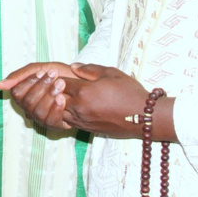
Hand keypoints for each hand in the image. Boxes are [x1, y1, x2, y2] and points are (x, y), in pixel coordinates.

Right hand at [0, 62, 79, 129]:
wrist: (82, 82)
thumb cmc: (60, 75)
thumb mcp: (40, 69)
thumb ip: (20, 76)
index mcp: (24, 95)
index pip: (16, 93)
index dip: (29, 82)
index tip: (43, 72)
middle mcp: (30, 109)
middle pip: (27, 102)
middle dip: (41, 87)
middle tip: (54, 75)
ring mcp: (42, 118)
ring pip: (37, 112)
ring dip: (50, 96)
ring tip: (61, 84)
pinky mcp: (55, 125)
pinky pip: (50, 121)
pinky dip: (56, 108)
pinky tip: (63, 99)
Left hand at [50, 64, 175, 140]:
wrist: (143, 117)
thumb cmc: (129, 92)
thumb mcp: (111, 73)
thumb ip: (89, 69)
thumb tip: (73, 67)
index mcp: (83, 91)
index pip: (60, 83)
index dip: (57, 77)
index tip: (58, 73)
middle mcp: (79, 107)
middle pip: (55, 98)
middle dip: (54, 90)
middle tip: (57, 84)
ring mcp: (81, 120)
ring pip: (59, 112)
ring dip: (59, 104)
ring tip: (64, 96)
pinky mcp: (86, 129)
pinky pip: (68, 122)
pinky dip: (66, 115)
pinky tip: (72, 108)